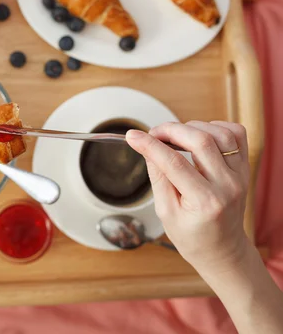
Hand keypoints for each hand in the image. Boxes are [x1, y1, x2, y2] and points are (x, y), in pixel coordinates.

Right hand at [126, 121, 250, 273]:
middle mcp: (227, 186)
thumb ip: (158, 177)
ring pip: (220, 133)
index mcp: (205, 202)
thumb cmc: (192, 236)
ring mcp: (239, 175)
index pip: (174, 163)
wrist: (222, 250)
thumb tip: (147, 147)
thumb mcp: (165, 212)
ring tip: (175, 136)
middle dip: (171, 130)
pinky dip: (216, 127)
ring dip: (193, 127)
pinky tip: (199, 136)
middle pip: (200, 141)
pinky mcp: (244, 168)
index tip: (133, 136)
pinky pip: (236, 134)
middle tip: (153, 133)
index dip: (150, 145)